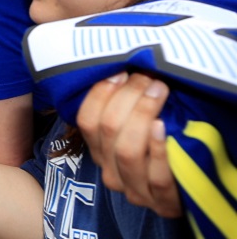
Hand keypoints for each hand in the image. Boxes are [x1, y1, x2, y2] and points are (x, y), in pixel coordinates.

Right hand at [76, 72, 181, 217]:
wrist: (187, 197)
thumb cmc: (160, 155)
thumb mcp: (135, 134)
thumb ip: (125, 111)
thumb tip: (127, 72)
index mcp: (99, 153)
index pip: (86, 121)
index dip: (101, 93)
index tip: (121, 73)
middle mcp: (111, 172)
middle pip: (108, 129)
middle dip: (128, 97)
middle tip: (148, 78)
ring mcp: (134, 190)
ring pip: (128, 150)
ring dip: (142, 114)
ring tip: (159, 91)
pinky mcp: (161, 202)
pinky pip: (156, 174)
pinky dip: (158, 147)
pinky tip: (162, 125)